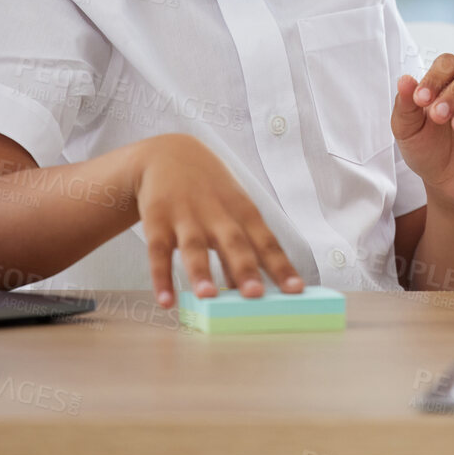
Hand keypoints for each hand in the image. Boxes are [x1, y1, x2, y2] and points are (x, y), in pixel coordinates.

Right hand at [132, 133, 302, 306]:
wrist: (167, 153)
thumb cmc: (210, 191)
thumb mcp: (232, 209)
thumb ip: (242, 248)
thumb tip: (252, 291)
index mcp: (243, 211)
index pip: (267, 242)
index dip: (281, 266)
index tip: (296, 291)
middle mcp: (217, 213)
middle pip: (234, 243)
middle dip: (245, 269)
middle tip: (255, 295)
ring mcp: (185, 216)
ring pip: (194, 247)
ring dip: (201, 272)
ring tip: (207, 296)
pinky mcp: (157, 221)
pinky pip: (158, 251)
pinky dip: (161, 277)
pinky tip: (166, 301)